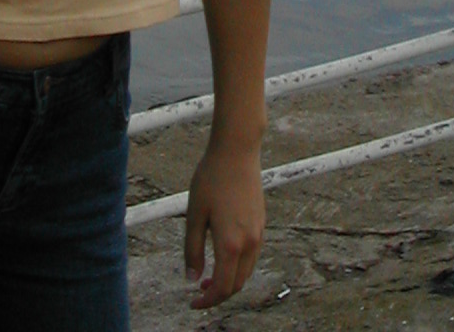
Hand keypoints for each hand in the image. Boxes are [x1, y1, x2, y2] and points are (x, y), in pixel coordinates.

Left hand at [183, 134, 264, 310]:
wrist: (237, 150)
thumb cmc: (212, 178)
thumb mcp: (195, 214)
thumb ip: (192, 249)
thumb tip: (192, 278)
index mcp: (231, 243)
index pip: (222, 287)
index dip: (207, 301)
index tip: (193, 302)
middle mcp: (249, 242)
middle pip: (237, 284)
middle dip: (218, 294)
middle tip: (198, 291)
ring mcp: (258, 233)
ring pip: (246, 271)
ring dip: (230, 280)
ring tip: (209, 274)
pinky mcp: (261, 222)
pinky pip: (252, 256)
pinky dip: (239, 265)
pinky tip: (223, 254)